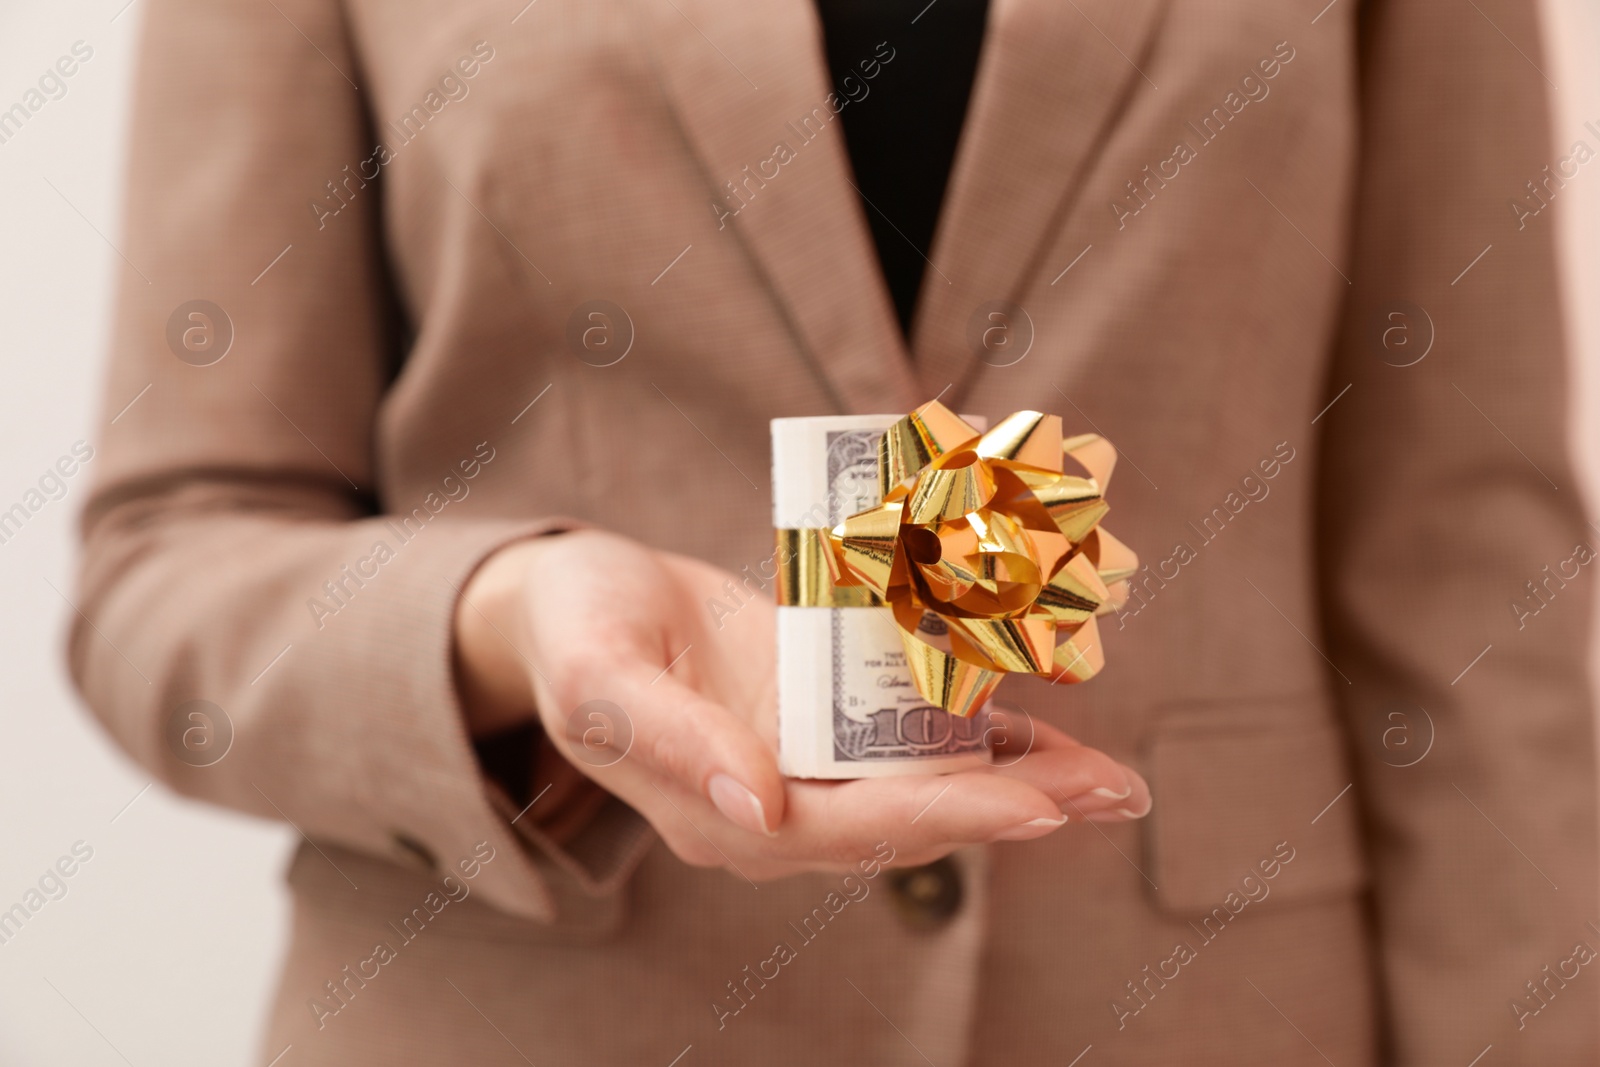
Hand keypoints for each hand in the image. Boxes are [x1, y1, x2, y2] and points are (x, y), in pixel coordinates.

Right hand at [453, 529, 1150, 879]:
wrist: (574, 602)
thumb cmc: (577, 634)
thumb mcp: (602, 681)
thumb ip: (670, 744)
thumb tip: (757, 811)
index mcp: (729, 818)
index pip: (857, 830)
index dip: (952, 818)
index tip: (1040, 808)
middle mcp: (783, 805)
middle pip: (917, 817)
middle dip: (1018, 806)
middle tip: (1116, 791)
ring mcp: (810, 765)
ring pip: (931, 782)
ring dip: (1022, 778)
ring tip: (1112, 776)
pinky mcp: (827, 719)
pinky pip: (914, 734)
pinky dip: (981, 729)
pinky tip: (1047, 715)